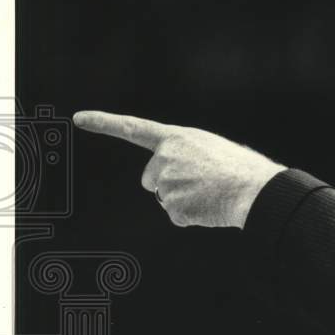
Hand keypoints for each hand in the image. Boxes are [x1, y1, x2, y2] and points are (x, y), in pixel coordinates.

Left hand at [73, 111, 285, 227]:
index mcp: (177, 138)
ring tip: (212, 193)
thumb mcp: (210, 148)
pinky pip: (177, 216)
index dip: (104, 123)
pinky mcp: (174, 208)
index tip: (79, 118)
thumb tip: (176, 178)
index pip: (133, 128)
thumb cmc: (241, 168)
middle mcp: (166, 158)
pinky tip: (210, 207)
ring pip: (166, 198)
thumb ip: (185, 155)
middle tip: (200, 183)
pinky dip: (193, 215)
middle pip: (151, 179)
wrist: (256, 190)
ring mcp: (168, 184)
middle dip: (168, 183)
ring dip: (185, 200)